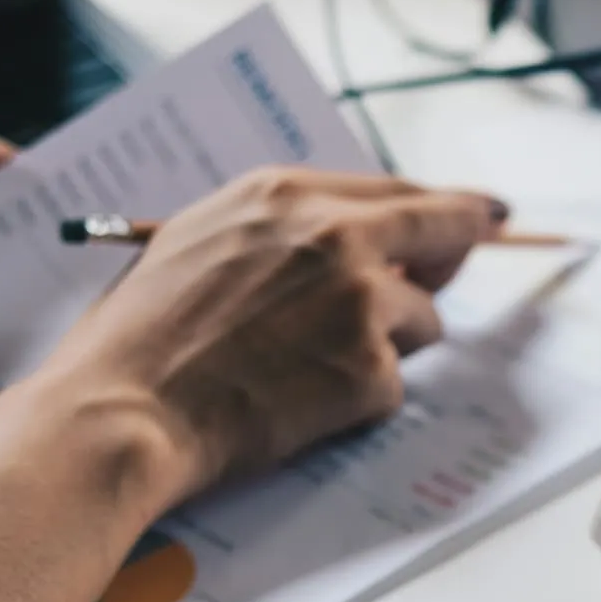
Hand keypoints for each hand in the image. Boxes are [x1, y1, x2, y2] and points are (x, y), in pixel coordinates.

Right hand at [19, 167, 508, 508]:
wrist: (121, 412)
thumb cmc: (138, 339)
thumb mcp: (199, 242)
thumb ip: (278, 230)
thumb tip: (342, 235)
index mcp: (286, 194)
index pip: (395, 189)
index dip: (443, 205)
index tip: (479, 211)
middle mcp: (336, 235)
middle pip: (441, 230)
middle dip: (459, 248)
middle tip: (465, 261)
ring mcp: (360, 301)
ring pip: (422, 319)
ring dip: (388, 345)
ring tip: (310, 369)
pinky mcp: (371, 368)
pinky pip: (391, 386)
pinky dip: (358, 402)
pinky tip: (298, 408)